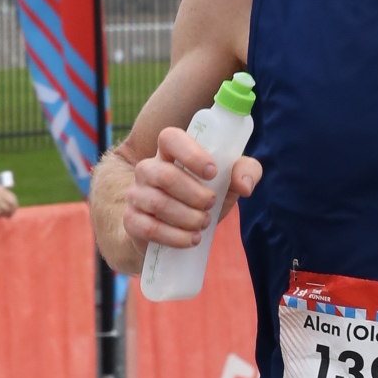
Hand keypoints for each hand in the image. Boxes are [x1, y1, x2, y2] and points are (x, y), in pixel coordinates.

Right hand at [0, 182, 18, 216]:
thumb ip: (0, 200)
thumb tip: (11, 208)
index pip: (13, 197)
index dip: (13, 207)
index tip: (9, 213)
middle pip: (12, 203)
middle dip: (11, 211)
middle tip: (6, 217)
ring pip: (6, 208)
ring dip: (2, 214)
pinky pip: (0, 212)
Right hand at [123, 128, 262, 250]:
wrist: (176, 233)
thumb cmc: (202, 198)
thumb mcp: (228, 183)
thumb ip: (246, 172)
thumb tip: (244, 185)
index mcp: (169, 152)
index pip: (170, 138)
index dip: (191, 153)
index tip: (213, 172)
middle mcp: (148, 169)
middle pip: (166, 176)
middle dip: (196, 195)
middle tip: (211, 205)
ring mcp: (136, 194)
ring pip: (159, 204)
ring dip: (188, 217)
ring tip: (203, 224)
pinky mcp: (131, 220)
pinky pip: (150, 228)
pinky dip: (176, 237)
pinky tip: (192, 239)